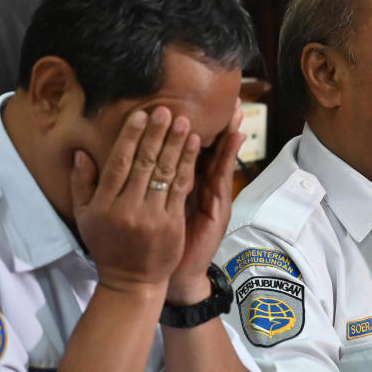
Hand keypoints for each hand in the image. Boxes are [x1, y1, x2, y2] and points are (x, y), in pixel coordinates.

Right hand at [70, 106, 200, 293]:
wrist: (132, 281)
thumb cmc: (107, 246)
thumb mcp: (85, 217)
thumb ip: (82, 184)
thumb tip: (80, 153)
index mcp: (105, 204)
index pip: (119, 163)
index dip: (131, 137)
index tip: (141, 115)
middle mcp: (127, 208)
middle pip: (143, 163)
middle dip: (156, 134)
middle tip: (165, 110)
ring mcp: (151, 216)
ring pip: (164, 173)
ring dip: (175, 144)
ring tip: (183, 122)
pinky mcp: (171, 224)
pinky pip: (180, 188)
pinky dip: (187, 165)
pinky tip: (193, 146)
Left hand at [166, 99, 244, 303]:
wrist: (173, 276)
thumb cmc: (158, 245)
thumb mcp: (152, 211)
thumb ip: (149, 186)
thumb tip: (136, 156)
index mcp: (180, 186)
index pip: (185, 150)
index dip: (189, 129)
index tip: (191, 101)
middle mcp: (198, 187)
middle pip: (208, 148)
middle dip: (215, 124)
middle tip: (224, 96)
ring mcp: (210, 196)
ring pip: (218, 157)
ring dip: (227, 132)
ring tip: (234, 108)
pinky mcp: (218, 207)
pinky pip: (222, 175)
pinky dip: (228, 155)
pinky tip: (235, 136)